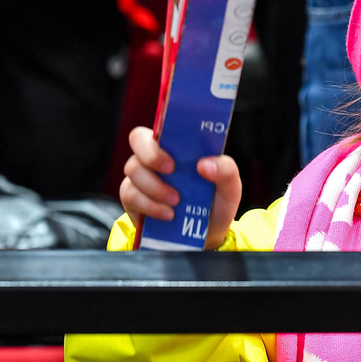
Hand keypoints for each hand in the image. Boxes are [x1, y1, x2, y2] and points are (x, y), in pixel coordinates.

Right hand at [121, 126, 241, 249]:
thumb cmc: (215, 204)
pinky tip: (168, 214)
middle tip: (171, 170)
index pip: (164, 124)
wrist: (204, 238)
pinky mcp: (132, 198)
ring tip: (176, 202)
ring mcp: (142, 176)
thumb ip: (226, 171)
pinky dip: (149, 205)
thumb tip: (204, 164)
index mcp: (181, 147)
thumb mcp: (230, 188)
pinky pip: (130, 194)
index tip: (177, 143)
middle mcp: (158, 157)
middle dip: (152, 154)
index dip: (164, 125)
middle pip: (138, 138)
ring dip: (155, 186)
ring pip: (133, 168)